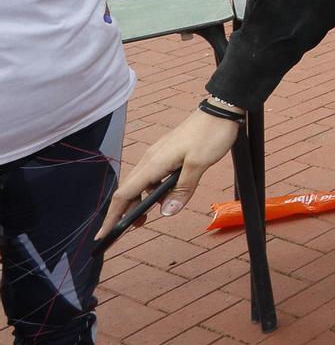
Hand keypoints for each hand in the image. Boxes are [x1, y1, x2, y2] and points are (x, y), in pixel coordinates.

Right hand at [96, 109, 239, 237]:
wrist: (221, 110)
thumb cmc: (211, 134)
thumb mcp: (199, 164)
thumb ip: (182, 189)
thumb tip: (166, 212)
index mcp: (153, 163)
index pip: (125, 194)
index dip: (112, 216)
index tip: (104, 235)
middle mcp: (151, 159)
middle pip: (129, 190)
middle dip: (126, 212)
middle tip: (135, 228)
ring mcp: (158, 155)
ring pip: (142, 184)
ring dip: (143, 201)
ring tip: (152, 214)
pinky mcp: (167, 154)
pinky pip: (154, 176)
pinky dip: (155, 190)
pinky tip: (168, 194)